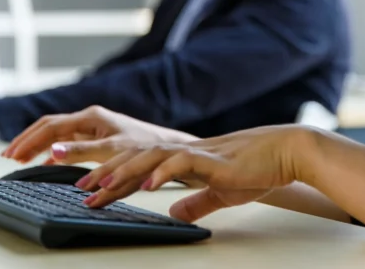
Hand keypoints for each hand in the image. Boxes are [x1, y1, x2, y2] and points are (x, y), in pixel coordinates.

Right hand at [2, 105, 193, 162]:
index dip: (29, 140)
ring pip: (57, 134)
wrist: (168, 148)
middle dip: (27, 140)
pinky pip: (67, 142)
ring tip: (19, 159)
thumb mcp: (111, 151)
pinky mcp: (98, 137)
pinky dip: (53, 152)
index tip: (12, 154)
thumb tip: (50, 150)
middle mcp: (90, 118)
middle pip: (49, 126)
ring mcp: (93, 127)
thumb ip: (80, 151)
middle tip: (8, 156)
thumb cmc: (144, 148)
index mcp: (90, 117)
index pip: (50, 126)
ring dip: (37, 145)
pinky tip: (46, 164)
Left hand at [77, 125, 317, 221]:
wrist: (285, 151)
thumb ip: (196, 201)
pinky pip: (181, 163)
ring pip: (149, 157)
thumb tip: (176, 212)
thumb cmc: (258, 169)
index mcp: (182, 159)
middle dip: (104, 174)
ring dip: (122, 171)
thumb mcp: (220, 191)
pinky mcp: (211, 158)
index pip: (139, 168)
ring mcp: (195, 152)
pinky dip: (162, 172)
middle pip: (134, 159)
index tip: (88, 194)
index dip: (112, 181)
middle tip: (78, 189)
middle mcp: (183, 151)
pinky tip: (148, 185)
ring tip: (100, 186)